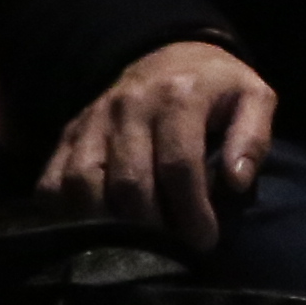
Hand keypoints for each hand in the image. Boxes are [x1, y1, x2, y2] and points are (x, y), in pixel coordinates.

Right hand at [42, 40, 277, 251]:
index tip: (204, 240)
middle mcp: (129, 107)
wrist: (168, 54)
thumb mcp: (253, 97)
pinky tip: (90, 232)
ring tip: (133, 247)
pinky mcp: (68, 134)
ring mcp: (92, 120)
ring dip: (105, 224)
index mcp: (179, 96)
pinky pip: (52, 181)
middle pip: (129, 181)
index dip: (191, 210)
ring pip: (83, 183)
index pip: (179, 165)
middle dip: (151, 226)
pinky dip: (64, 212)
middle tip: (171, 251)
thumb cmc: (216, 87)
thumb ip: (253, 137)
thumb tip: (236, 182)